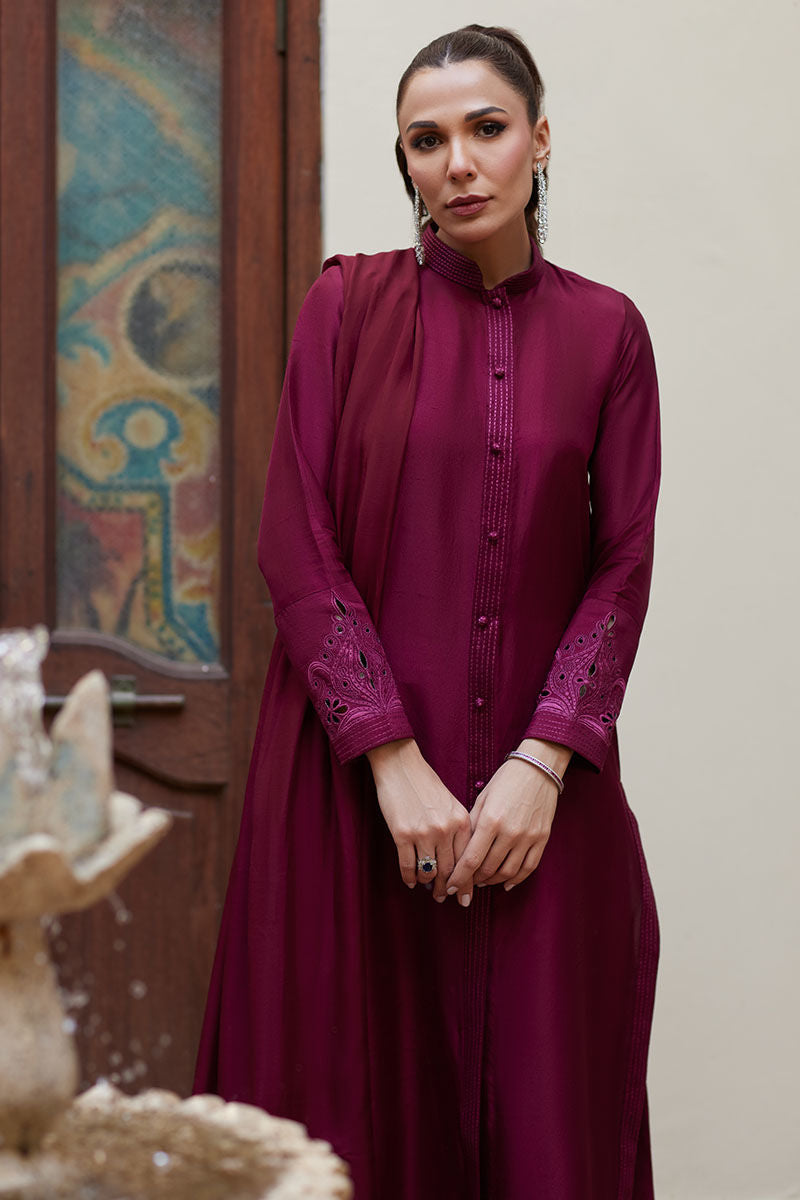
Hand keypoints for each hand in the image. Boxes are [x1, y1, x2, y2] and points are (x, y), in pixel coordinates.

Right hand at [367, 738, 471, 900]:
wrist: (400, 766)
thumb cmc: (426, 784)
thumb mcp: (451, 804)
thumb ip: (459, 829)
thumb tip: (459, 860)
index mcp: (462, 821)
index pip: (468, 861)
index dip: (466, 882)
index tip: (464, 896)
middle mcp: (446, 829)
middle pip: (450, 870)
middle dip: (447, 888)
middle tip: (444, 897)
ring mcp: (424, 833)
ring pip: (429, 871)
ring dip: (429, 884)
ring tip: (428, 889)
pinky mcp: (402, 834)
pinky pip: (408, 865)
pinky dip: (410, 877)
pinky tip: (411, 881)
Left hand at [444, 751, 563, 904]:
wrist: (538, 768)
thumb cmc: (505, 780)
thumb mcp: (482, 799)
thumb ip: (472, 826)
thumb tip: (460, 851)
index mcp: (490, 820)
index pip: (471, 859)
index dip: (459, 878)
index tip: (451, 888)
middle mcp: (510, 832)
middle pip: (488, 869)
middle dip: (473, 881)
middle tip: (465, 884)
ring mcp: (528, 837)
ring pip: (508, 872)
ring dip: (492, 881)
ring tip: (482, 881)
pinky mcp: (542, 839)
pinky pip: (529, 868)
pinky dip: (516, 879)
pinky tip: (506, 883)